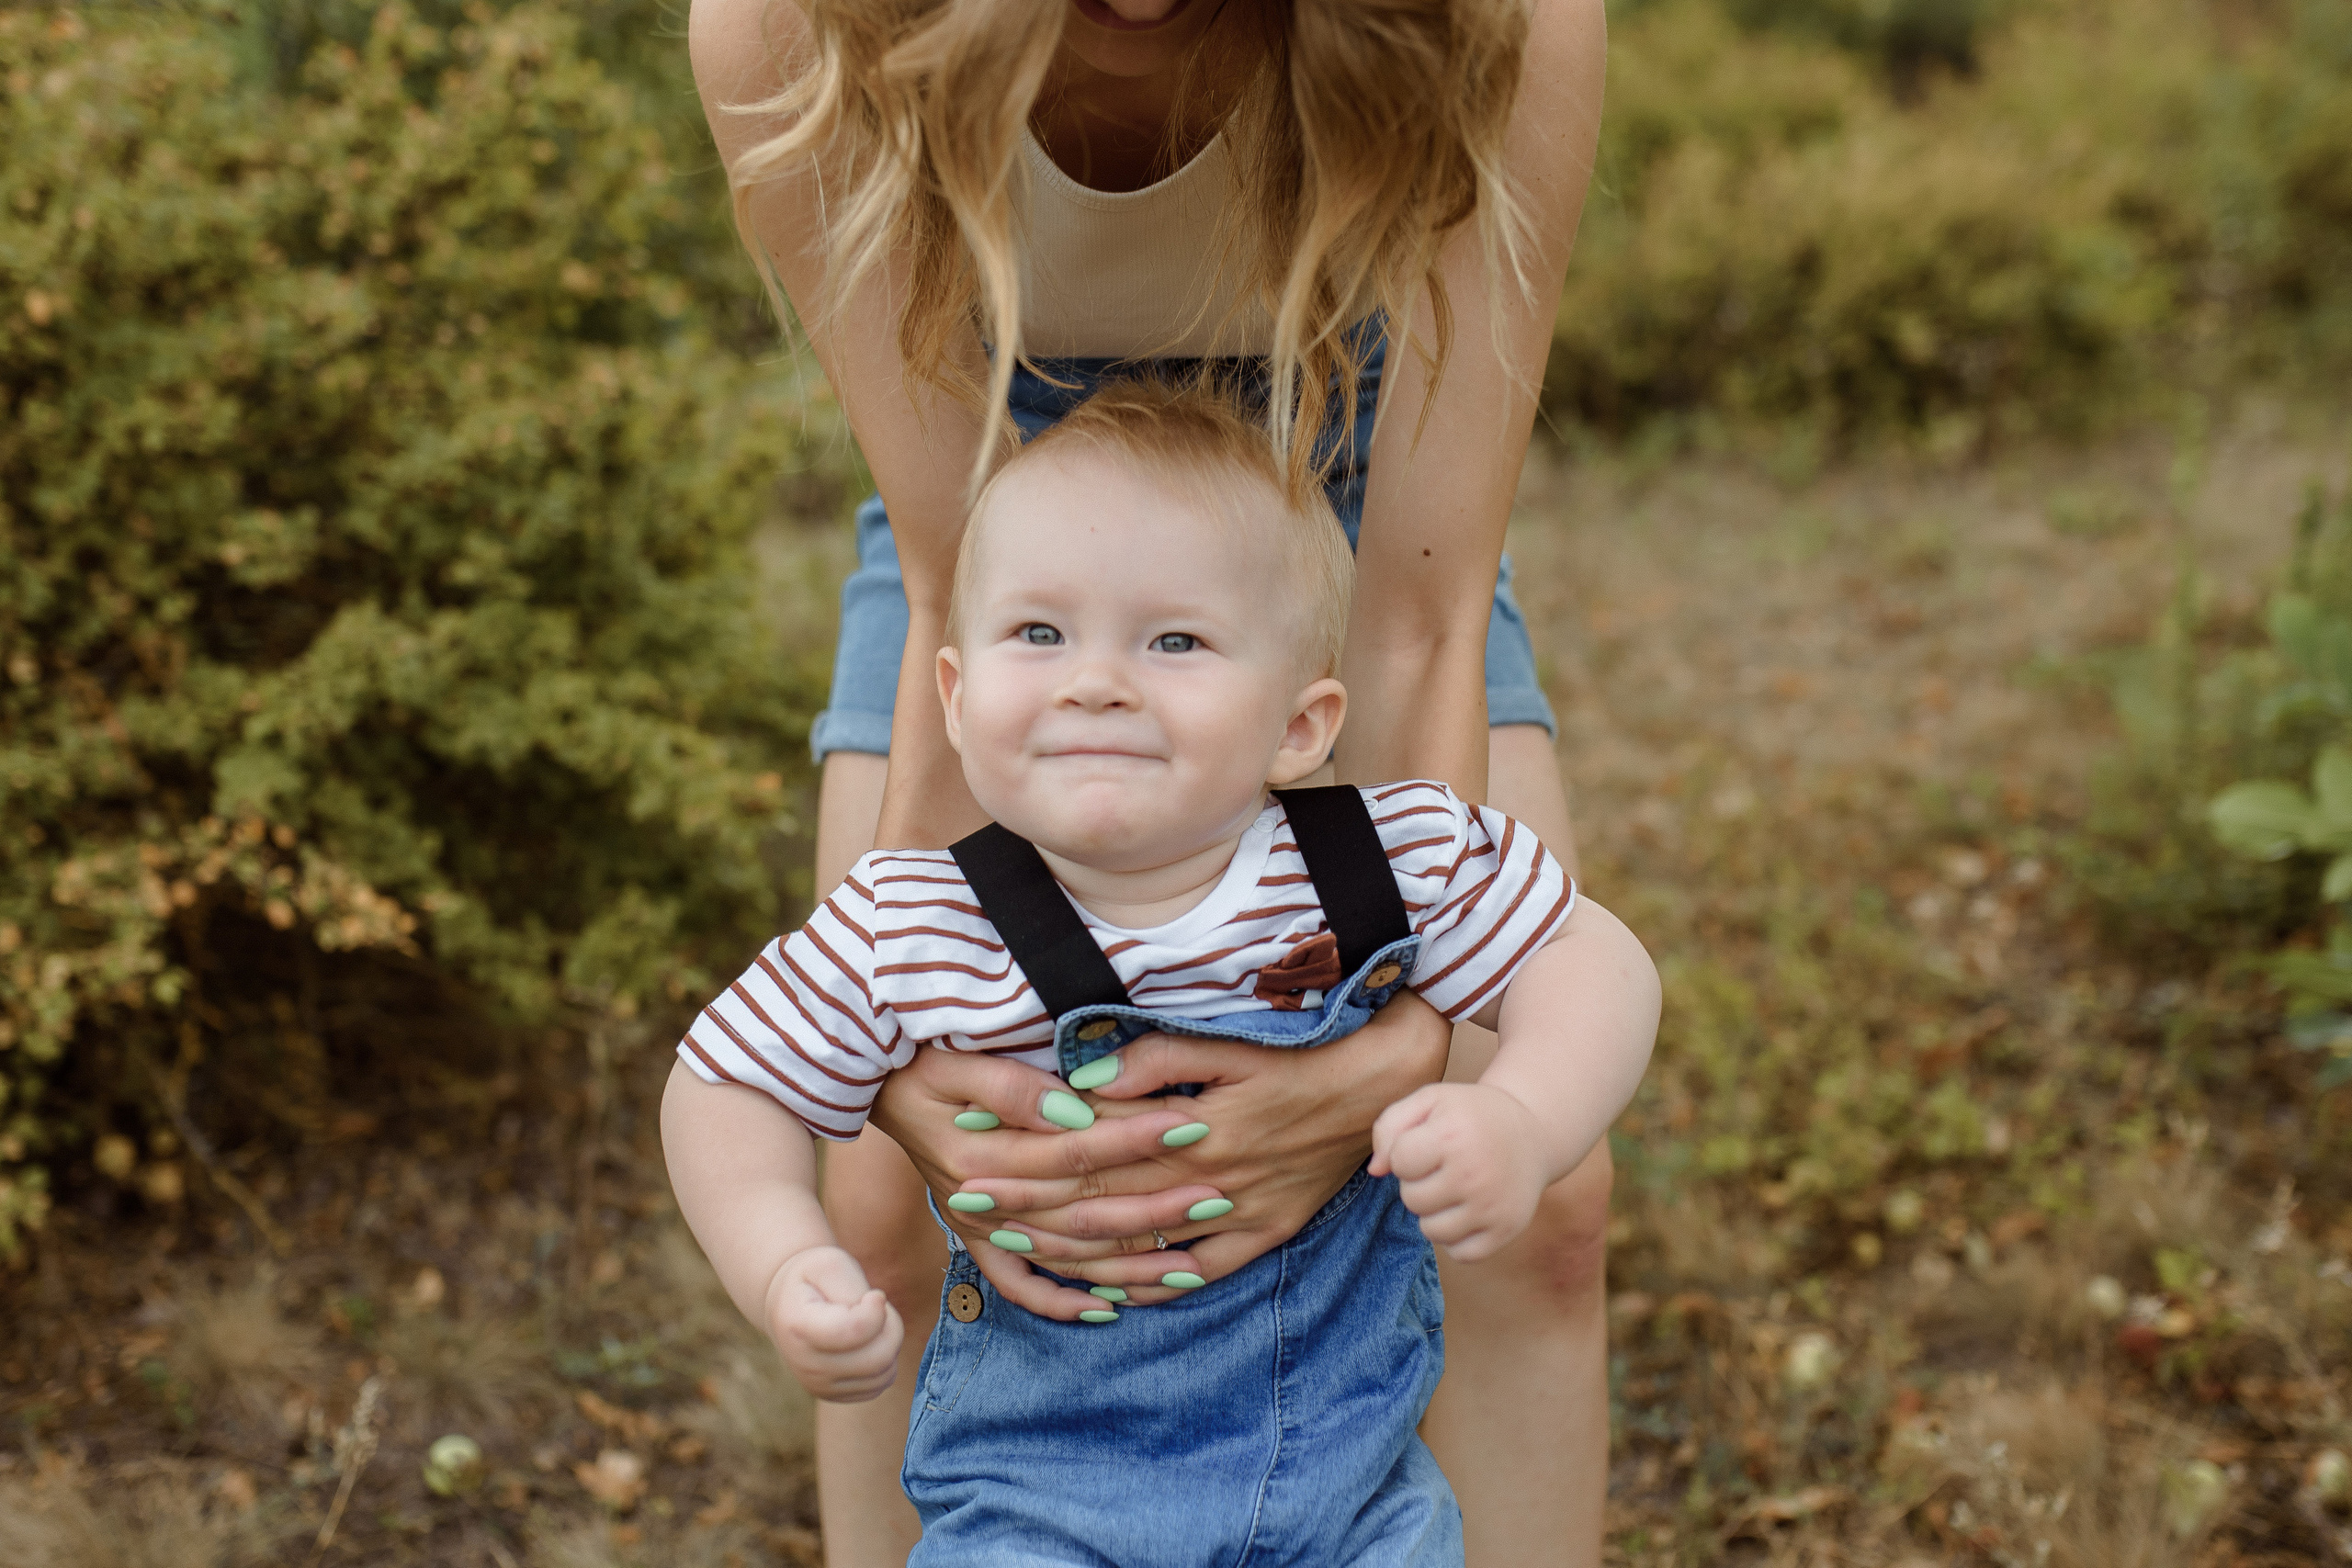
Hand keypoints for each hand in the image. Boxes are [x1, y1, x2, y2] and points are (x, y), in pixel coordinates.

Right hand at [764, 1245, 904, 1401]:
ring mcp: (817, 1385)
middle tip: (878, 1307)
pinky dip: (885, 1362)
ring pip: (883, 1373)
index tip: (874, 1295)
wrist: (787, 1305)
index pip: (854, 1331)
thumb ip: (852, 1286)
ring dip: (890, 1342)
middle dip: (891, 1326)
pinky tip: (869, 1342)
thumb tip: (877, 1310)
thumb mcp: (829, 1263)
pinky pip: (880, 1385)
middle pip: (877, 1357)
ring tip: (873, 1322)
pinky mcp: (833, 1396)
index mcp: (798, 1326)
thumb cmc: (813, 1279)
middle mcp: (804, 1364)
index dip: (877, 1310)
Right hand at [867, 1045, 1221, 1320]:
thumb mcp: (955, 1060)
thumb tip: (1073, 1110)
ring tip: (1190, 1265)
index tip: (1189, 1127)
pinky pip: (1018, 1285)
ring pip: (1065, 1256)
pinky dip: (1059, 1303)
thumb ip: (1011, 1086)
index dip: (1134, 1139)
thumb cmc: (921, 1062)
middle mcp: (984, 1199)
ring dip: (1127, 1264)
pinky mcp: (975, 1239)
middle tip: (1217, 1197)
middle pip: (1083, 1209)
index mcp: (982, 1150)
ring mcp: (980, 1226)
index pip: (1074, 1149)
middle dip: (1154, 1205)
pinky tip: (1106, 1312)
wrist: (873, 1089)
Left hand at [874, 993, 1453, 1313]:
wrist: (1385, 1082)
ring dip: (1074, 1254)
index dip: (1028, 1164)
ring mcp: (1238, 1213)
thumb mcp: (1230, 1041)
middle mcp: (1209, 1181)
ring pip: (1142, 1247)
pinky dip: (1153, 1287)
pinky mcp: (1265, 1231)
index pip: (1090, 1155)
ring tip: (1017, 1253)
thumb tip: (1087, 1076)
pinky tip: (1111, 1296)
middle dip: (1031, 1211)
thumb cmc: (1304, 1045)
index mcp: (1193, 1128)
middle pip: (1102, 1205)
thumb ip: (1156, 1059)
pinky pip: (1200, 1272)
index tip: (974, 1166)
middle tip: (970, 1213)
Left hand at [1369, 1081, 1549, 1261]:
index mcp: (1452, 1135)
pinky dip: (1457, 1238)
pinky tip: (1468, 1211)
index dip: (1407, 1153)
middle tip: (1445, 1166)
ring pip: (1431, 1231)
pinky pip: (1459, 1253)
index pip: (1399, 1163)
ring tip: (1455, 1188)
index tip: (1429, 1144)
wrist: (1533, 1133)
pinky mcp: (1506, 1231)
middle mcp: (1474, 1174)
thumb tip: (1376, 1171)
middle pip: (1411, 1199)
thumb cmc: (1471, 1115)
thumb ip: (1390, 1126)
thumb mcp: (1431, 1101)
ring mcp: (1492, 1207)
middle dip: (1419, 1183)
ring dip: (1434, 1212)